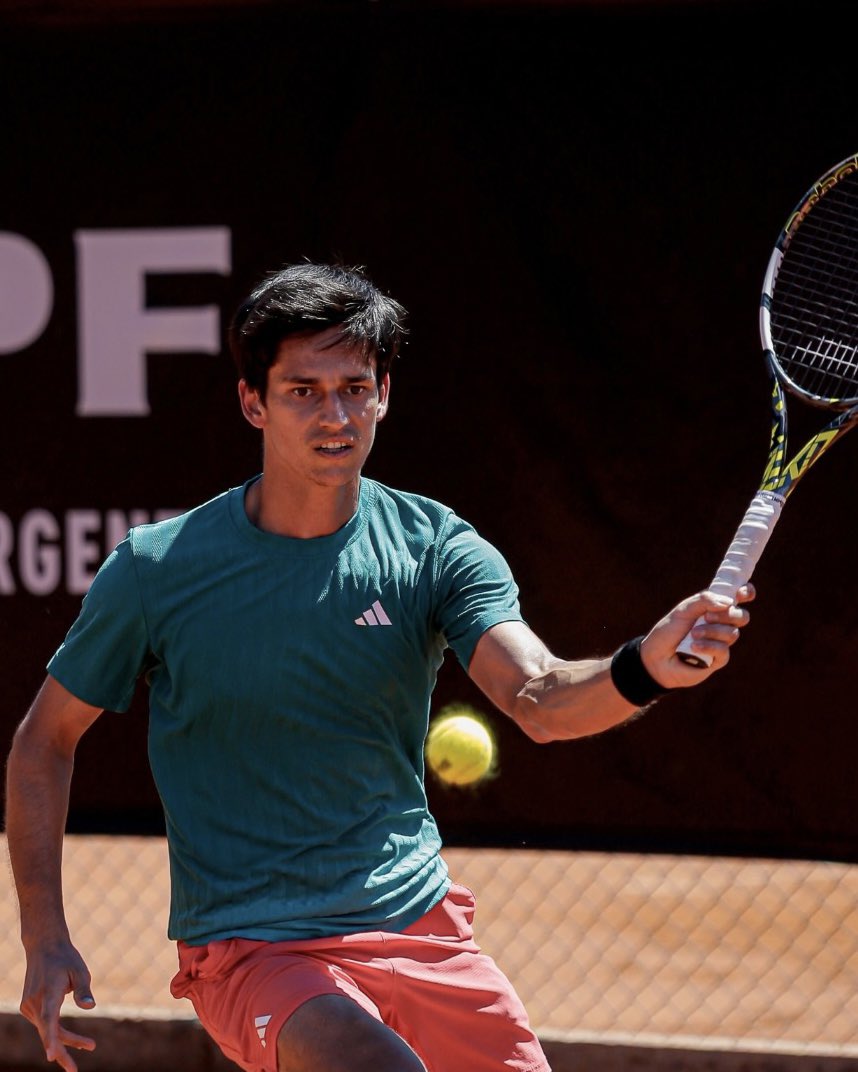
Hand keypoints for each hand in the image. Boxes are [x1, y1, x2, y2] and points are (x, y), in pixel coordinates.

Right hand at [20, 941, 95, 1071]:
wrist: (44, 946)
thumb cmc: (66, 957)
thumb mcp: (80, 970)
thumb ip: (83, 989)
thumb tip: (90, 1007)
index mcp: (49, 993)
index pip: (48, 1020)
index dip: (51, 1039)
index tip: (52, 1056)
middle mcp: (35, 1002)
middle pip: (48, 1032)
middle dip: (62, 1052)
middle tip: (73, 1071)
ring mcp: (29, 1006)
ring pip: (47, 1030)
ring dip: (65, 1040)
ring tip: (90, 1045)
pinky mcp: (29, 1006)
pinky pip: (45, 1024)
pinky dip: (57, 1032)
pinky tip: (73, 1039)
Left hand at [640, 584, 754, 689]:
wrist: (656, 656)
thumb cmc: (669, 631)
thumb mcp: (683, 610)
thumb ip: (704, 600)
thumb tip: (728, 602)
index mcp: (715, 609)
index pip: (739, 597)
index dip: (746, 592)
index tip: (741, 593)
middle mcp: (721, 624)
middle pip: (742, 617)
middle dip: (729, 615)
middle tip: (707, 617)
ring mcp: (721, 642)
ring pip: (732, 634)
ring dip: (712, 632)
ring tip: (693, 634)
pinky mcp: (718, 659)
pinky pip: (724, 650)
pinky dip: (708, 646)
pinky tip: (694, 647)